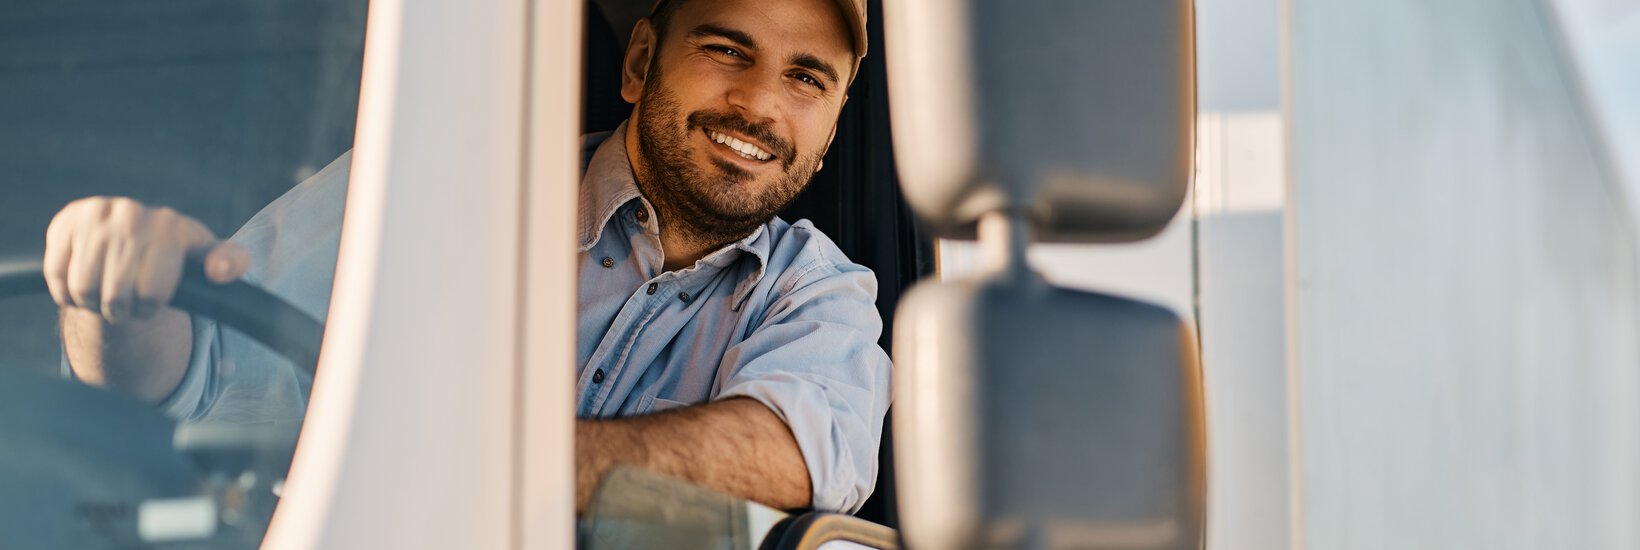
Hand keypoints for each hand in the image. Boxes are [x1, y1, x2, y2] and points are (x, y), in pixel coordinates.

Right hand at [44, 197, 249, 322]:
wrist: (132, 239)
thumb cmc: (175, 258)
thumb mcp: (208, 260)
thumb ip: (229, 264)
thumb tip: (219, 271)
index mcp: (171, 226)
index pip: (153, 293)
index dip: (150, 308)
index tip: (155, 299)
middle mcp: (132, 212)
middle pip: (116, 297)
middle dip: (121, 310)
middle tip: (126, 301)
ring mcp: (96, 214)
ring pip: (84, 290)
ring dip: (92, 304)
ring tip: (107, 292)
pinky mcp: (65, 221)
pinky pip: (57, 276)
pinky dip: (67, 292)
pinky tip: (84, 282)